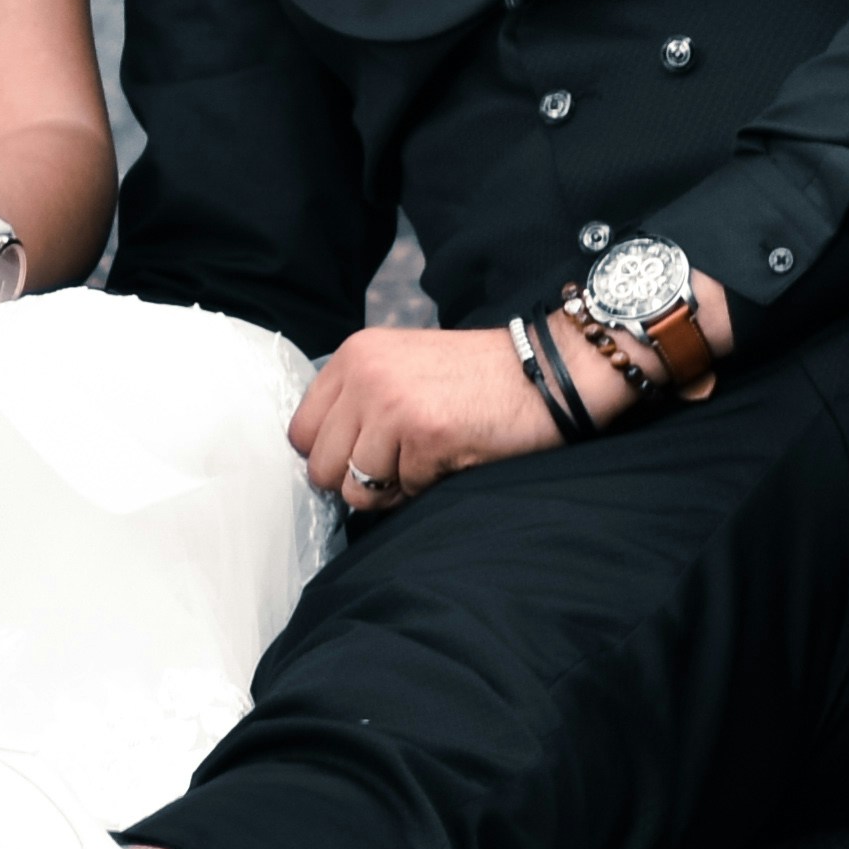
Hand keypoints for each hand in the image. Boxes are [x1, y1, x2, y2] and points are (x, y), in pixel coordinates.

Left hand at [291, 320, 581, 513]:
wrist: (548, 370)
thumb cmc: (477, 378)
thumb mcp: (401, 368)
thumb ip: (358, 402)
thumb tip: (320, 462)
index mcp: (354, 355)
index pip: (300, 431)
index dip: (330, 455)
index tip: (361, 457)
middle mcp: (365, 375)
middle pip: (318, 467)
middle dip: (356, 481)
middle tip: (398, 466)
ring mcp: (392, 405)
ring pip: (355, 489)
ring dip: (392, 489)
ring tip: (426, 461)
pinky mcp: (424, 437)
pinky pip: (403, 493)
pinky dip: (426, 488)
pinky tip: (452, 457)